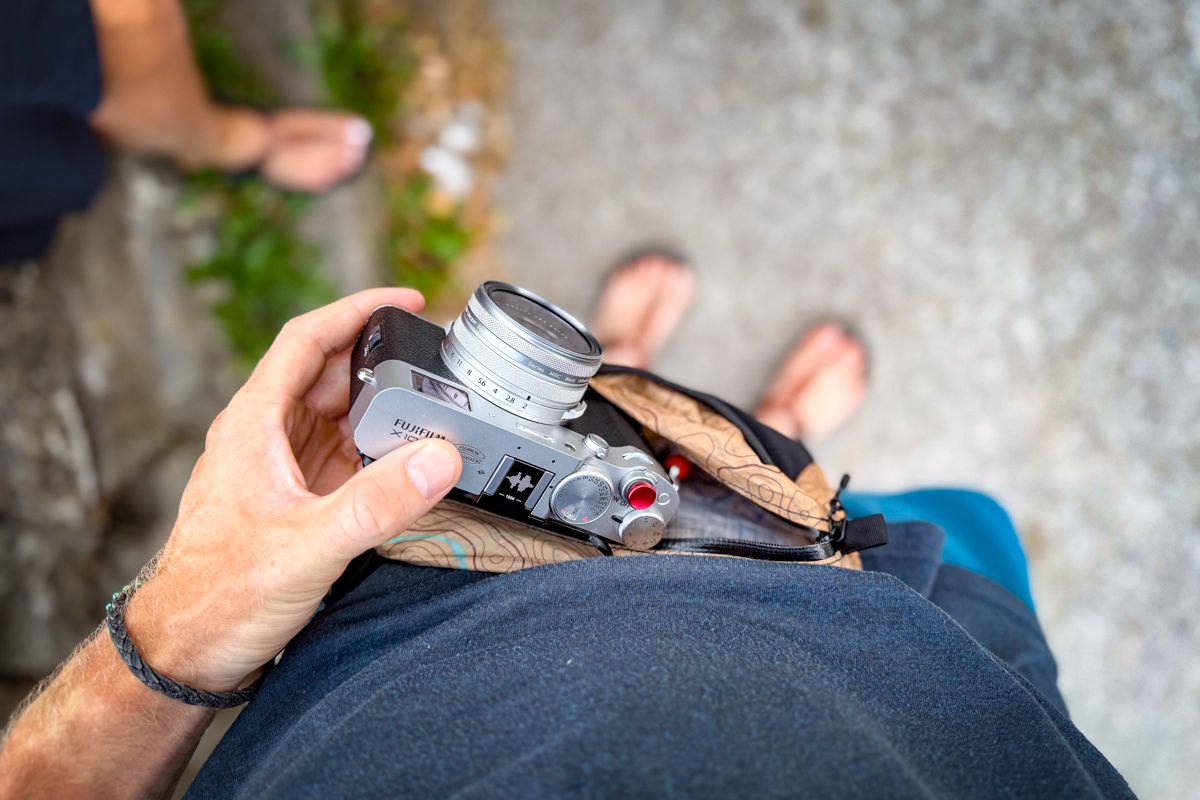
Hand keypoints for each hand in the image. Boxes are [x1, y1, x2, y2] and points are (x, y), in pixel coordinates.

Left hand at [124, 289, 462, 691]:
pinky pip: (341, 456)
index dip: (357, 310)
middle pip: (329, 375)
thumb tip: (439, 457)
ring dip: (380, 407)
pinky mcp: (292, 501)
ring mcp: (278, 469)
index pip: (306, 339)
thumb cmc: (219, 596)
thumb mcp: (307, 546)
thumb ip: (376, 503)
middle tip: (437, 361)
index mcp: (254, 423)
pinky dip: (376, 449)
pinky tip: (404, 462)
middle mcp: (264, 436)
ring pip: (336, 416)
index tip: (405, 300)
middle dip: (382, 362)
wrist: (184, 651)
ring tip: (432, 408)